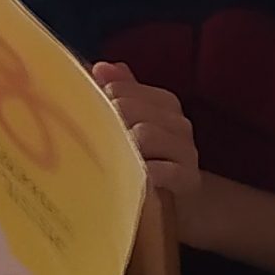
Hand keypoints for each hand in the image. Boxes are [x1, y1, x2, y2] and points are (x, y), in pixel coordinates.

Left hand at [95, 61, 199, 202]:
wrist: (177, 207)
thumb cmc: (146, 162)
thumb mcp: (128, 125)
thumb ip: (115, 93)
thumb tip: (99, 67)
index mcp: (164, 102)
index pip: (118, 87)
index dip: (96, 102)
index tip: (84, 120)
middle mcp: (179, 121)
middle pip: (127, 107)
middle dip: (107, 125)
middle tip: (93, 144)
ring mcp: (187, 149)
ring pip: (143, 134)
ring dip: (122, 149)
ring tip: (111, 162)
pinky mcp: (190, 178)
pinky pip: (160, 170)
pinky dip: (143, 174)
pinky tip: (133, 180)